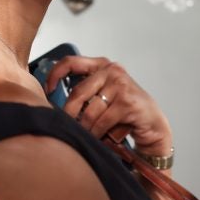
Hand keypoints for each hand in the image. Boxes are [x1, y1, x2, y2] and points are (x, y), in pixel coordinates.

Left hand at [44, 55, 172, 155]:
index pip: (70, 62)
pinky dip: (97, 133)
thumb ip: (84, 91)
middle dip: (70, 113)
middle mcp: (111, 70)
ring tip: (87, 134)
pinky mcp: (127, 102)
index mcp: (101, 65)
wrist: (152, 124)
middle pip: (77, 92)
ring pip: (89, 111)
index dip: (54, 75)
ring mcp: (120, 85)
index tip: (47, 90)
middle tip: (67, 124)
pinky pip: (102, 122)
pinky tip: (99, 137)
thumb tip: (53, 99)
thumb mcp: (103, 94)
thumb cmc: (124, 110)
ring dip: (86, 127)